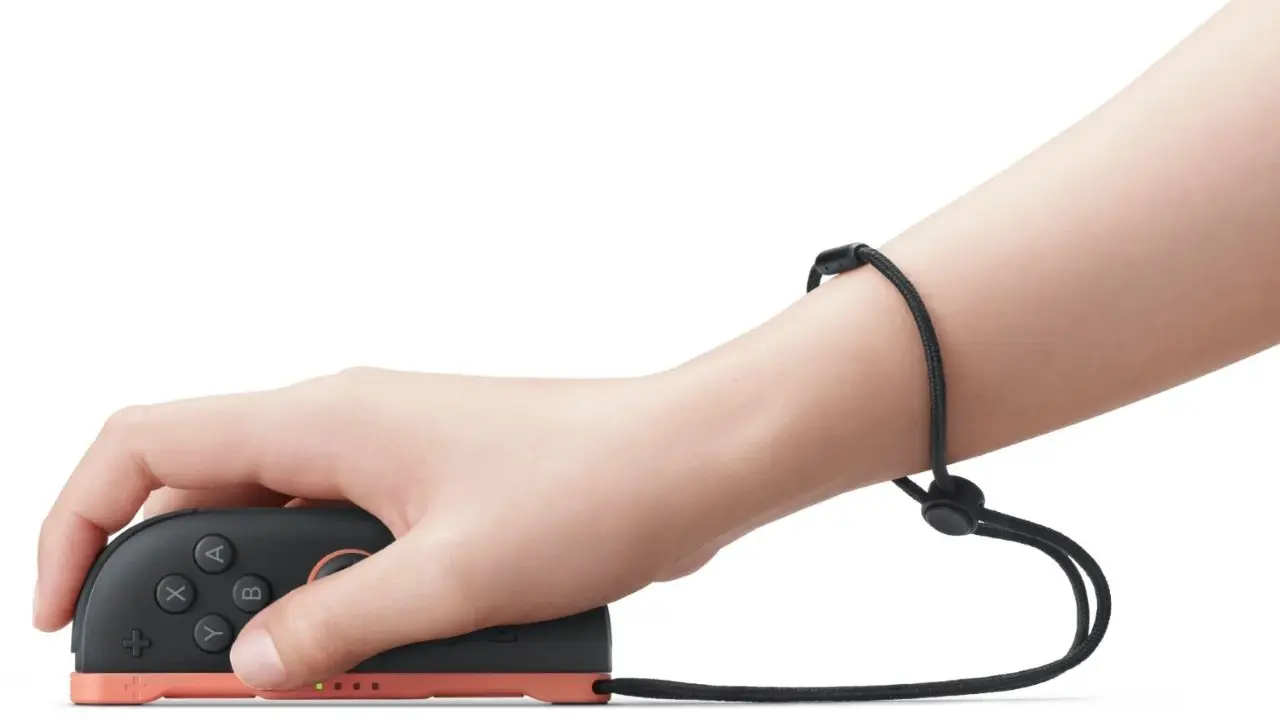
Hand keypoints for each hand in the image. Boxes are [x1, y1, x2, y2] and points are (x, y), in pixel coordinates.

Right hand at [33, 367, 747, 690]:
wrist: (690, 462)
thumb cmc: (593, 484)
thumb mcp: (449, 581)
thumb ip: (333, 627)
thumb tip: (248, 666)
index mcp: (326, 422)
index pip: (147, 447)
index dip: (81, 527)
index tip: (68, 620)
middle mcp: (346, 431)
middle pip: (211, 511)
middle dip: (188, 605)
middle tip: (193, 687)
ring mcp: (389, 465)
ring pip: (286, 546)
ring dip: (280, 620)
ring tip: (311, 680)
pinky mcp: (431, 500)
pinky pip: (354, 557)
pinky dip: (343, 611)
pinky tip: (380, 659)